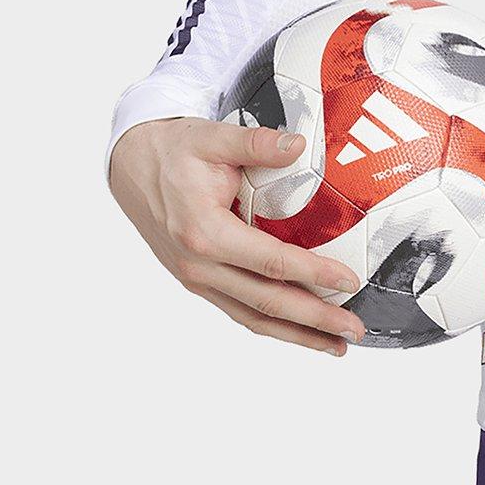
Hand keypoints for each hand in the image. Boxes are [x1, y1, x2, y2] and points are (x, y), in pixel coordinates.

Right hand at [108, 116, 366, 355]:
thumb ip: (256, 144)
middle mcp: (198, 264)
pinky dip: (272, 324)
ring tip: (336, 346)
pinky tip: (300, 330)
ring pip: (252, 316)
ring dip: (296, 334)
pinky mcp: (198, 281)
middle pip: (265, 301)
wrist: (131, 166)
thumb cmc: (174, 152)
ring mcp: (196, 278)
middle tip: (353, 330)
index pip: (269, 261)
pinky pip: (239, 310)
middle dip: (314, 320)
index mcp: (203, 232)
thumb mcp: (213, 137)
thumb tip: (297, 145)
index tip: (349, 280)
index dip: (312, 274)